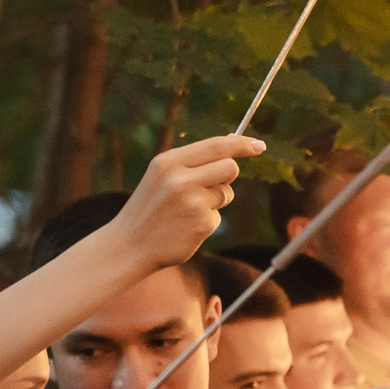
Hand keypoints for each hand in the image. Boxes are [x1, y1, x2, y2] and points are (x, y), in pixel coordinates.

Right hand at [106, 136, 261, 271]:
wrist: (131, 244)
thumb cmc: (151, 207)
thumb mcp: (162, 176)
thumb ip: (192, 162)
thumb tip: (230, 145)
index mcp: (168, 162)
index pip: (215, 146)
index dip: (241, 144)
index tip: (259, 145)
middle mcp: (180, 178)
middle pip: (229, 167)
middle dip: (227, 176)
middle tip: (209, 185)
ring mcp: (192, 201)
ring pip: (226, 192)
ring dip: (215, 200)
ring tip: (187, 209)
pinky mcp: (202, 223)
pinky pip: (218, 215)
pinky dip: (207, 220)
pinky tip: (186, 226)